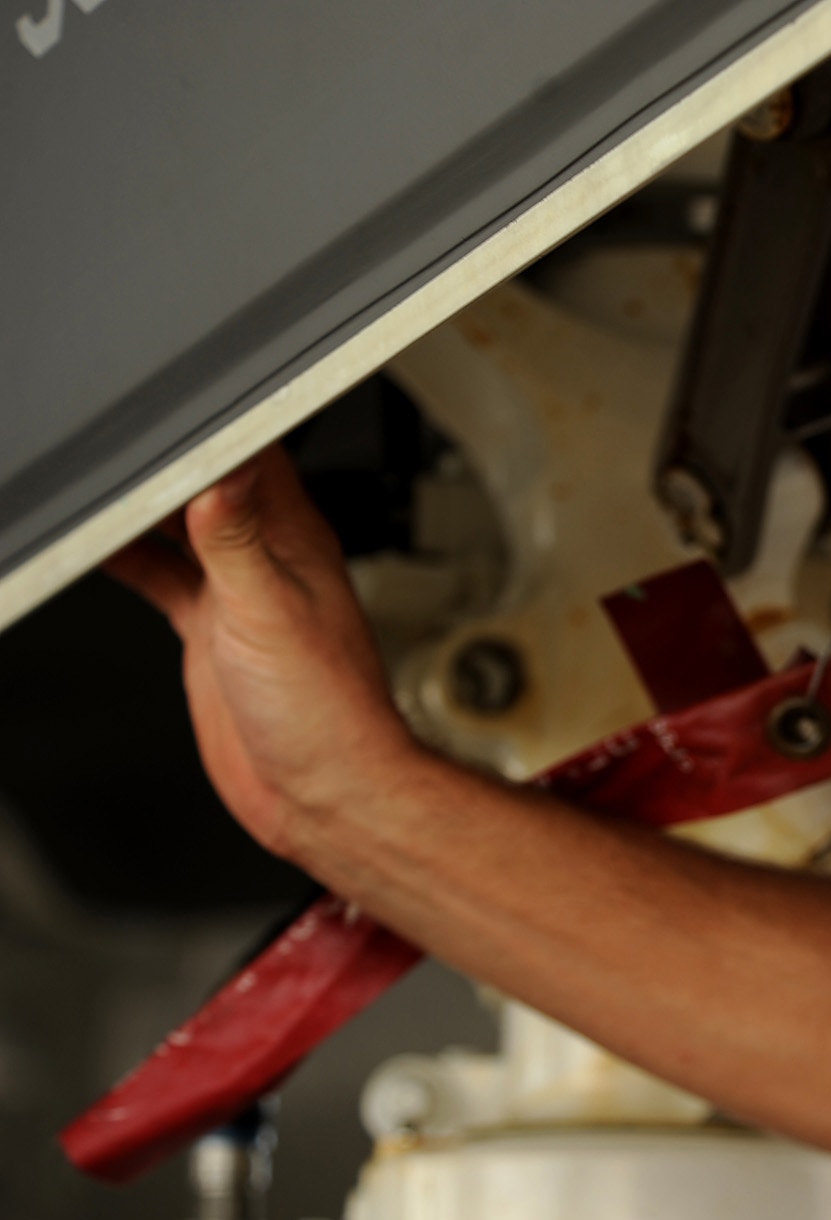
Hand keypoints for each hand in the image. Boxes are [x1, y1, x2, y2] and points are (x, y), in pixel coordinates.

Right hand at [105, 448, 417, 858]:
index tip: (157, 407)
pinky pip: (161, 576)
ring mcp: (236, 594)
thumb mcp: (272, 612)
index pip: (249, 454)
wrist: (322, 793)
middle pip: (204, 484)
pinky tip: (96, 547)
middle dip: (160, 461)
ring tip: (91, 482)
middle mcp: (267, 558)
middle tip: (106, 440)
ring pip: (177, 528)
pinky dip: (126, 559)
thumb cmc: (330, 712)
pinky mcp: (211, 631)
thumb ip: (239, 540)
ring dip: (138, 507)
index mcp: (294, 539)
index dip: (205, 425)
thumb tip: (222, 471)